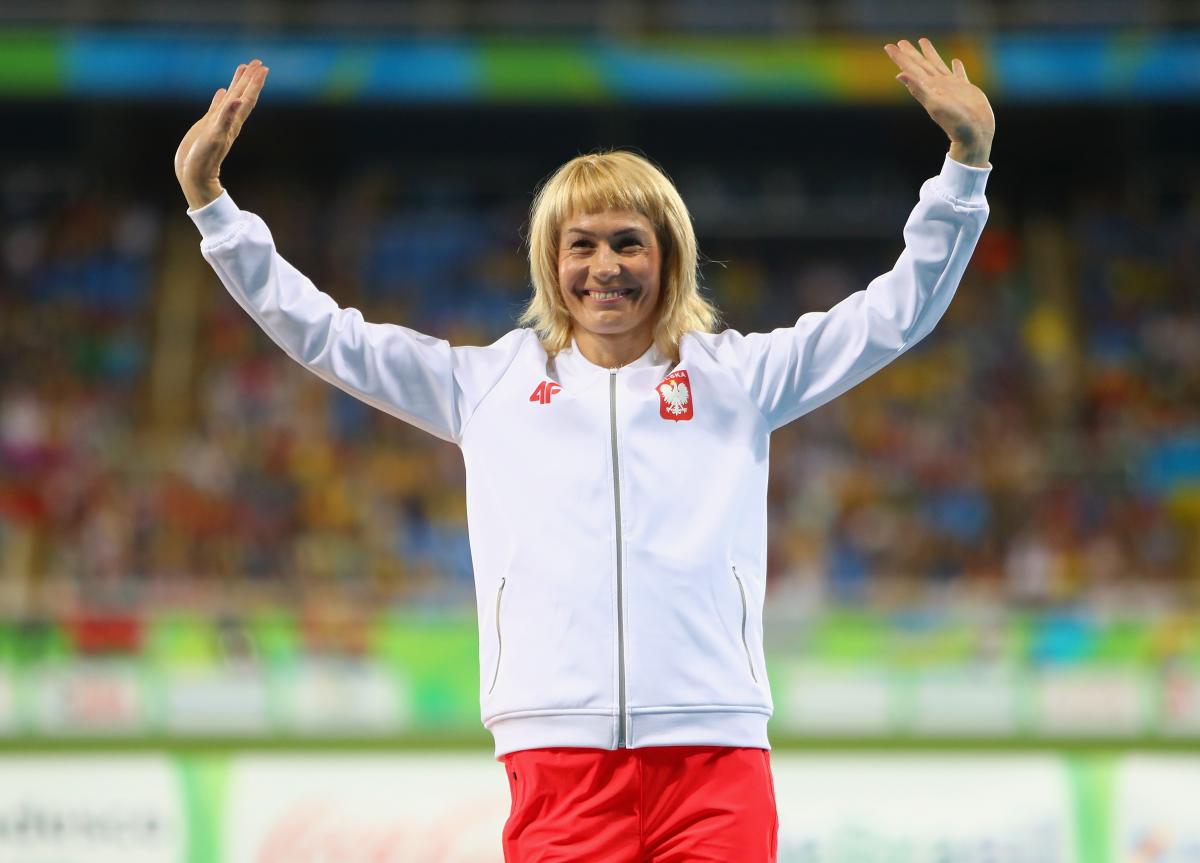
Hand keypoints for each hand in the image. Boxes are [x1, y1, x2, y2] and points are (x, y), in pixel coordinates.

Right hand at [174, 59, 268, 209]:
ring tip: (243, 68)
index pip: (247, 98)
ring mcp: (218, 123)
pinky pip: (217, 108)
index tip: (263, 68)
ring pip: (231, 98)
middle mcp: (229, 120)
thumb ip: (226, 118)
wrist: (195, 175)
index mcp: (232, 121)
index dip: (255, 83)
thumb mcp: (215, 137)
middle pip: (243, 95)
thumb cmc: (204, 159)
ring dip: (238, 84)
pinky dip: (221, 98)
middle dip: (250, 79)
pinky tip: (222, 91)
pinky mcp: (208, 127)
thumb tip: (237, 100)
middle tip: (258, 62)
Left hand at [884, 37, 993, 166]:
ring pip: (938, 65)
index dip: (900, 58)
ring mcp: (951, 87)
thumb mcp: (934, 104)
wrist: (974, 134)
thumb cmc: (954, 122)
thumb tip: (899, 75)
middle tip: (901, 42)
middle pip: (920, 65)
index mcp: (928, 88)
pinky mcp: (965, 89)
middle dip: (910, 54)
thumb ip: (918, 89)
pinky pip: (959, 74)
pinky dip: (956, 67)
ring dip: (930, 55)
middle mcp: (937, 86)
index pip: (910, 69)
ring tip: (923, 42)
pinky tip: (955, 61)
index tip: (889, 47)